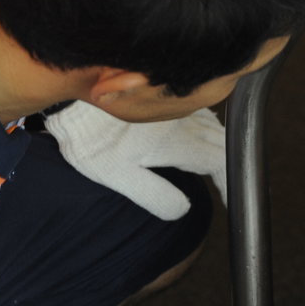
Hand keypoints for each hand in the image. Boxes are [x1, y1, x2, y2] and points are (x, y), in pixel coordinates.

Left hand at [44, 101, 225, 218]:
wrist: (73, 98)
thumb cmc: (91, 139)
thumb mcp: (118, 175)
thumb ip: (154, 194)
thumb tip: (183, 209)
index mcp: (178, 142)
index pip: (219, 162)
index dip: (229, 182)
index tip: (231, 197)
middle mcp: (183, 120)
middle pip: (222, 142)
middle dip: (228, 164)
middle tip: (225, 185)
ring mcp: (175, 106)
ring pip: (213, 124)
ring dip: (220, 145)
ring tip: (214, 163)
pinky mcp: (163, 96)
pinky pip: (198, 111)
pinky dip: (206, 127)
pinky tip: (195, 134)